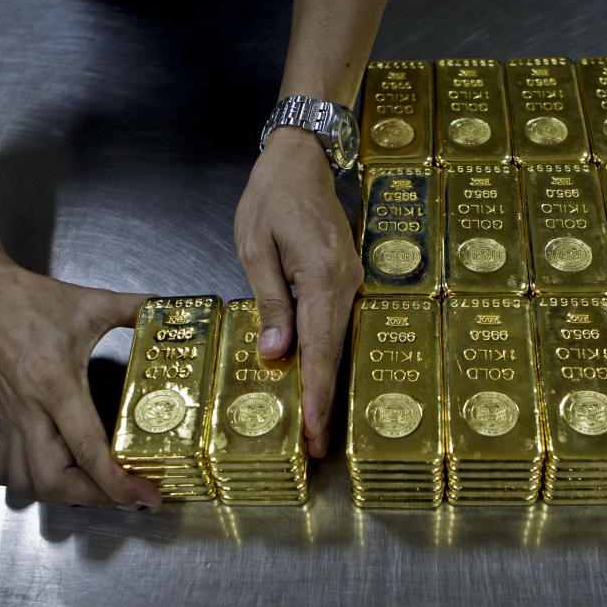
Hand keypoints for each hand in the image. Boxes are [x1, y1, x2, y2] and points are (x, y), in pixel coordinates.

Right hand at [0, 248, 160, 508]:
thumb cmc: (30, 299)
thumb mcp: (94, 302)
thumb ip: (138, 308)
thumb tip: (172, 311)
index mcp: (57, 385)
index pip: (88, 450)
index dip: (117, 482)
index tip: (144, 496)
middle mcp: (31, 410)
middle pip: (54, 481)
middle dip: (93, 499)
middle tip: (128, 497)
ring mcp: (11, 418)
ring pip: (26, 482)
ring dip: (61, 496)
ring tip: (96, 490)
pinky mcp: (1, 419)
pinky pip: (5, 468)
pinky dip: (28, 483)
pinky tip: (54, 475)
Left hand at [234, 128, 362, 457]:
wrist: (301, 160)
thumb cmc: (270, 197)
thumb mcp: (255, 247)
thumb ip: (270, 302)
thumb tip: (275, 354)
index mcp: (321, 276)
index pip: (319, 348)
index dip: (316, 394)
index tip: (313, 432)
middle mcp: (345, 283)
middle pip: (336, 352)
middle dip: (325, 401)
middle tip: (316, 446)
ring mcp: (352, 280)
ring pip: (339, 341)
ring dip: (328, 382)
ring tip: (315, 422)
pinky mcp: (346, 278)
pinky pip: (338, 324)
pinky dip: (328, 355)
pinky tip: (317, 376)